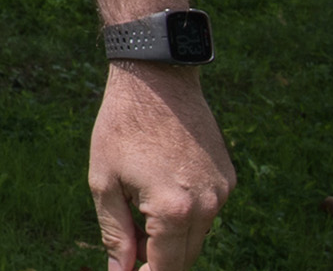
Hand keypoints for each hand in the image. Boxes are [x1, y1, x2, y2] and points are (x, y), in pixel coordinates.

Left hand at [91, 63, 233, 269]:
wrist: (157, 80)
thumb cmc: (121, 127)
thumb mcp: (104, 181)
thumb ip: (115, 232)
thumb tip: (120, 270)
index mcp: (174, 209)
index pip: (166, 266)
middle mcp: (208, 205)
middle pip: (186, 257)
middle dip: (157, 260)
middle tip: (128, 248)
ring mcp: (223, 192)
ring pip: (198, 236)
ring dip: (171, 237)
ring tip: (138, 210)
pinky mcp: (228, 179)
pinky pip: (208, 212)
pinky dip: (186, 215)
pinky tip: (159, 191)